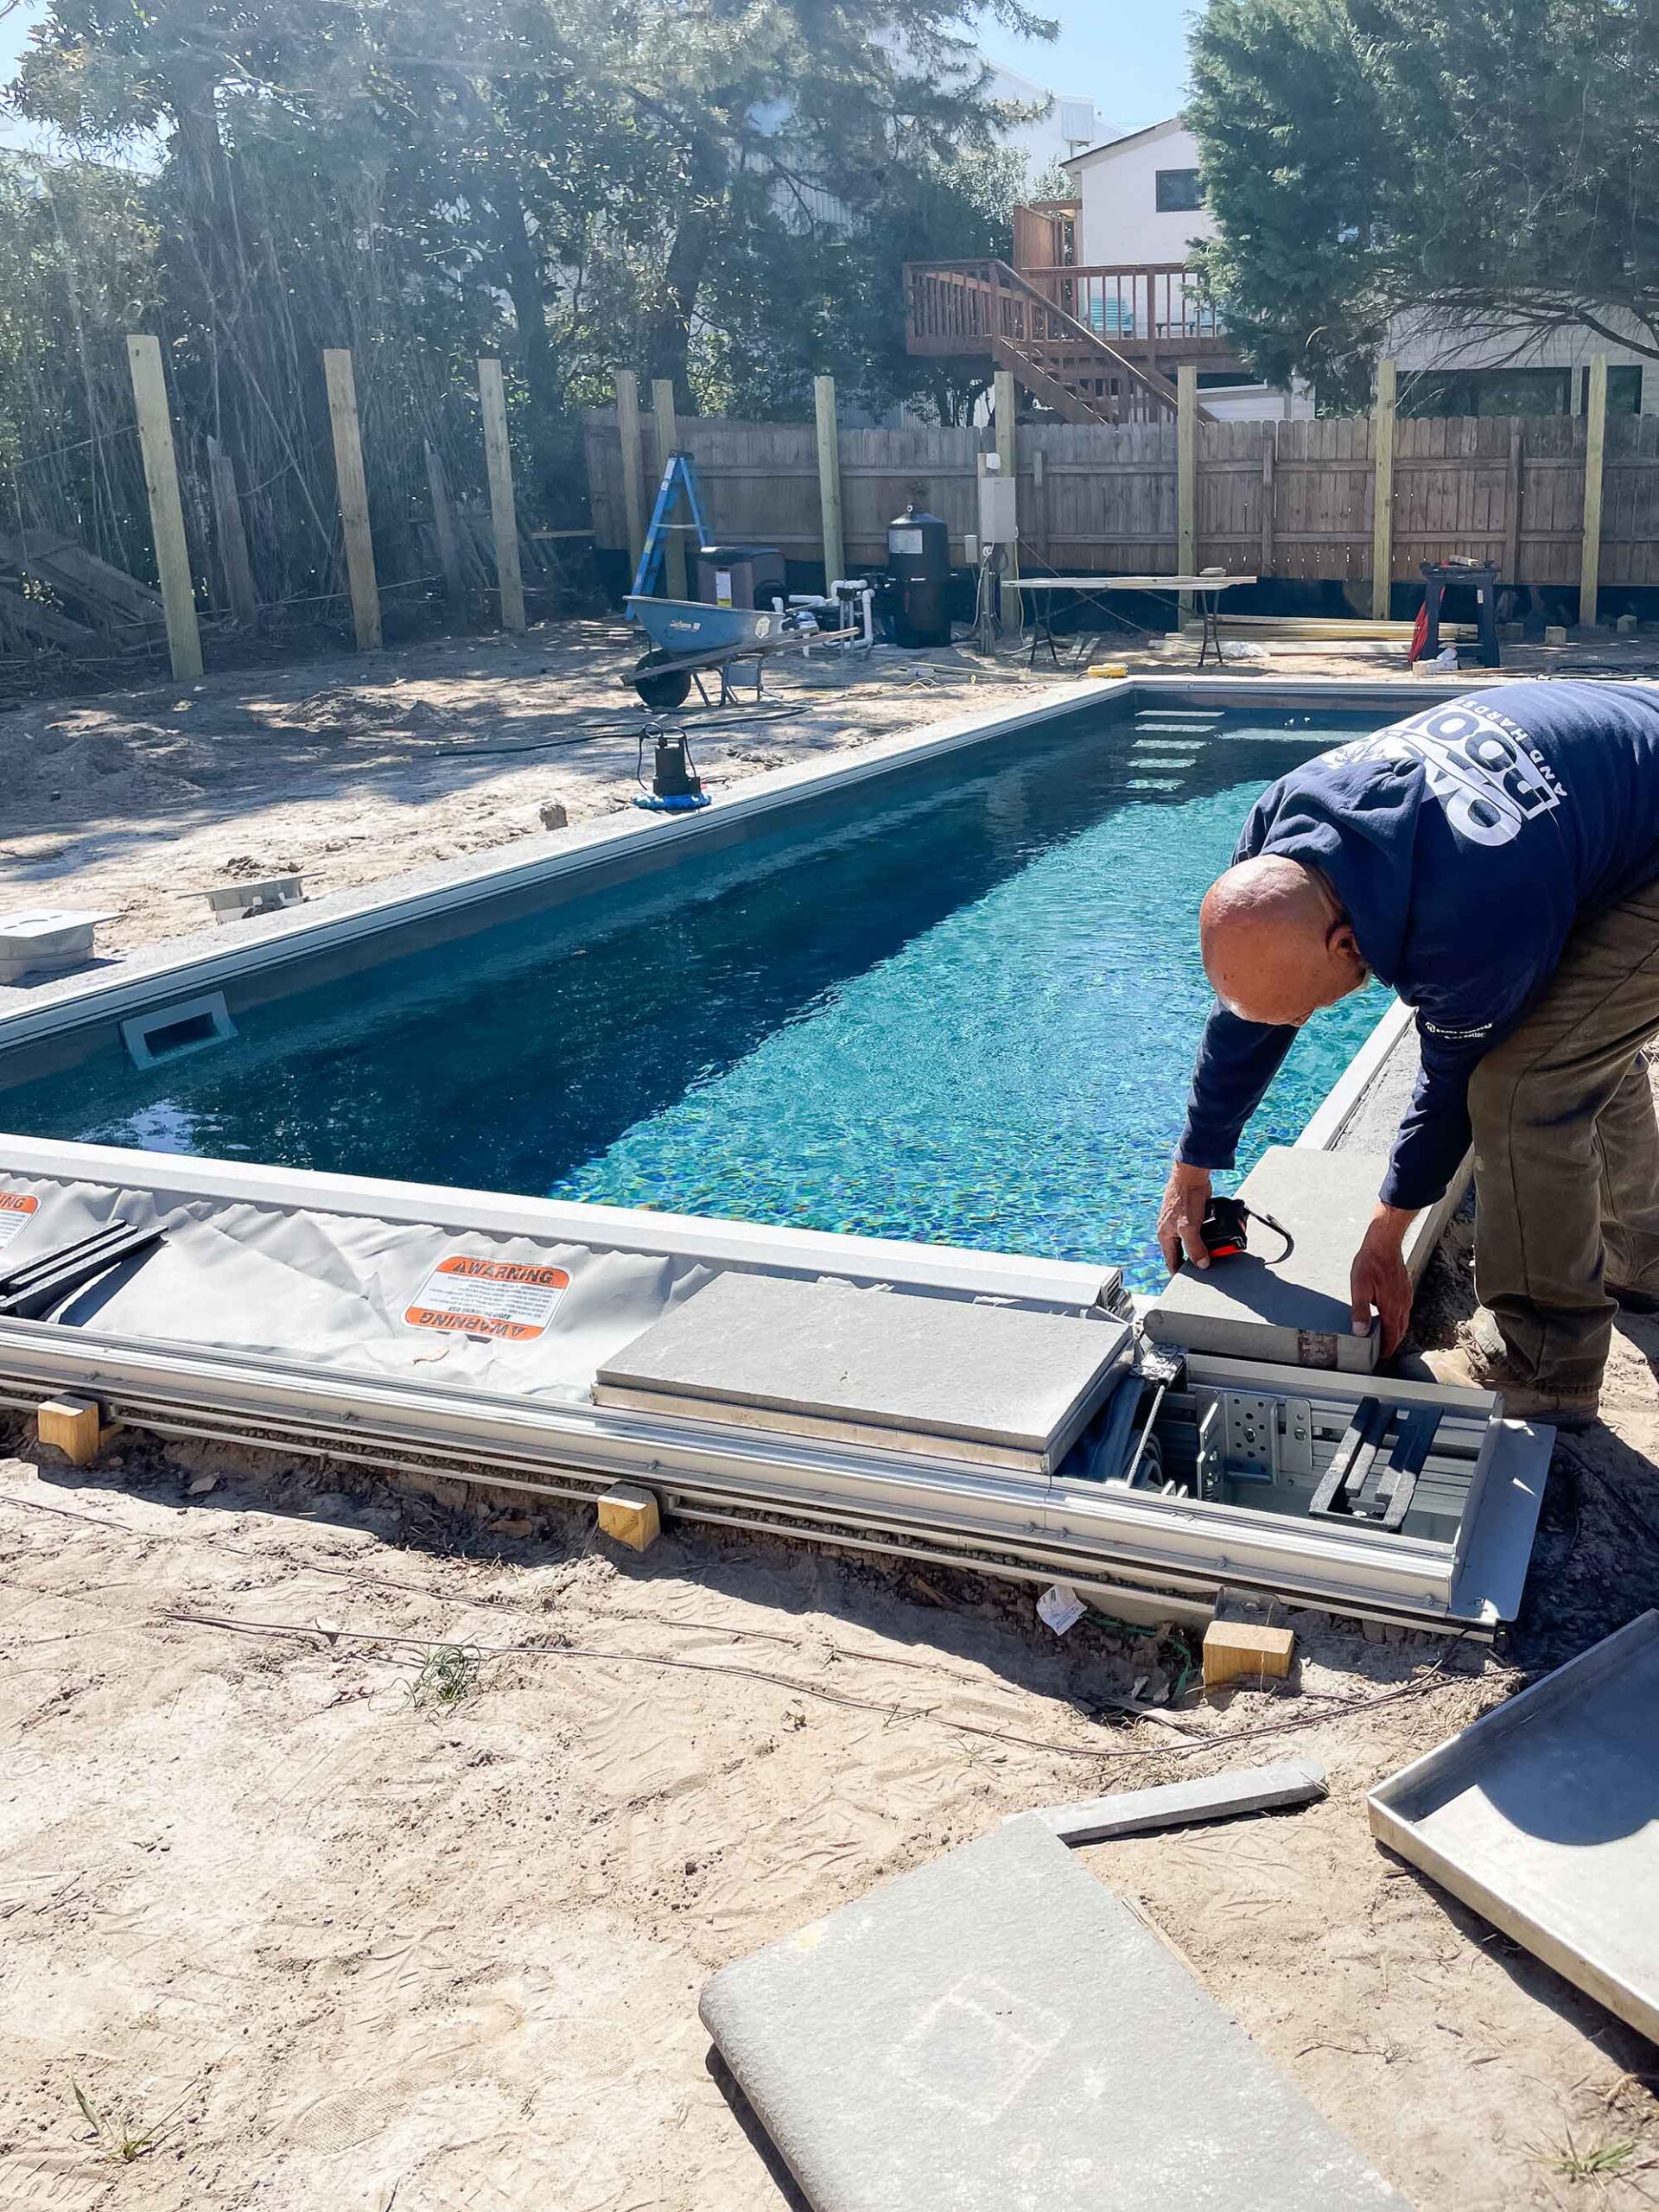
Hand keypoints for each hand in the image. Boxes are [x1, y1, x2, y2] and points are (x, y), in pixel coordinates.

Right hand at [1157, 1162, 1212, 1273]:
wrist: (1192, 1176)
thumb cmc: (1185, 1199)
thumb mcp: (1189, 1228)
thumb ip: (1195, 1248)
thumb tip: (1202, 1264)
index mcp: (1165, 1235)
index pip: (1171, 1260)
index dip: (1179, 1272)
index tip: (1187, 1282)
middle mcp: (1171, 1229)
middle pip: (1182, 1251)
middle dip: (1193, 1259)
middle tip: (1205, 1267)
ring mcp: (1181, 1221)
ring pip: (1191, 1241)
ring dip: (1201, 1247)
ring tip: (1212, 1254)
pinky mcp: (1191, 1214)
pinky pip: (1198, 1230)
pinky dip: (1206, 1235)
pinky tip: (1214, 1237)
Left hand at [1350, 1203, 1417, 1353]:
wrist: (1385, 1243)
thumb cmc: (1370, 1263)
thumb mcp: (1359, 1288)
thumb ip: (1360, 1312)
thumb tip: (1360, 1332)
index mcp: (1391, 1308)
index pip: (1391, 1336)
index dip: (1386, 1349)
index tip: (1382, 1357)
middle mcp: (1402, 1304)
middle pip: (1400, 1331)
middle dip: (1392, 1343)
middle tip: (1384, 1352)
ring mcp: (1406, 1296)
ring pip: (1404, 1321)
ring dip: (1396, 1332)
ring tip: (1387, 1338)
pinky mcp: (1405, 1288)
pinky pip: (1405, 1310)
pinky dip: (1399, 1319)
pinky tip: (1391, 1316)